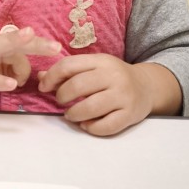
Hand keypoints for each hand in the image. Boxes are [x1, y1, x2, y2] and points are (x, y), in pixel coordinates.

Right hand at [0, 27, 61, 112]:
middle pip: (8, 40)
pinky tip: (12, 83)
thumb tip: (29, 73)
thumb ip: (9, 65)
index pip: (16, 42)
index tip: (57, 48)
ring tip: (30, 40)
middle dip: (31, 41)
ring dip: (13, 44)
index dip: (36, 44)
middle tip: (54, 46)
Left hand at [38, 55, 181, 135]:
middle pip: (77, 86)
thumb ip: (68, 71)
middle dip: (61, 97)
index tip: (45, 87)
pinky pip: (104, 126)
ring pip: (89, 108)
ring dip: (73, 114)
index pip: (68, 66)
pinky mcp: (129, 114)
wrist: (147, 87)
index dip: (51, 77)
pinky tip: (87, 124)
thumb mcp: (94, 67)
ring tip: (71, 114)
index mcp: (102, 61)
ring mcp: (123, 96)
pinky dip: (90, 128)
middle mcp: (114, 76)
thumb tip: (40, 78)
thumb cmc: (113, 77)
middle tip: (61, 101)